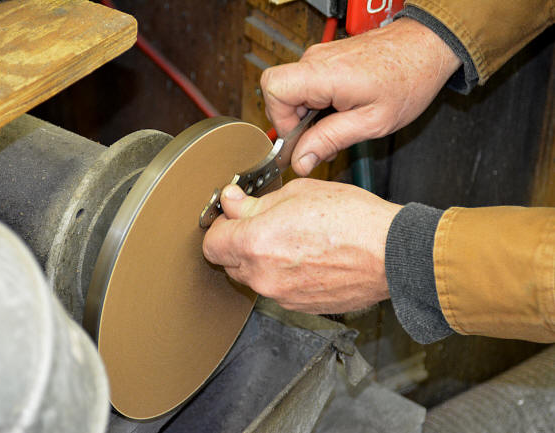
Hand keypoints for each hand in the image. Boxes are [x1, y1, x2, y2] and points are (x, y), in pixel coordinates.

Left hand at [202, 179, 401, 313]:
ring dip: (262, 260)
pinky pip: (278, 290)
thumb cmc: (352, 219)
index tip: (233, 217)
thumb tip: (231, 202)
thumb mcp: (298, 194)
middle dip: (240, 243)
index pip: (212, 244)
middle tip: (265, 223)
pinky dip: (283, 275)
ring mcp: (281, 296)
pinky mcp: (299, 307)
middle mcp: (263, 276)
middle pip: (229, 263)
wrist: (392, 254)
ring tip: (294, 240)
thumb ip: (255, 202)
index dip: (221, 226)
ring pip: (254, 277)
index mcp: (256, 244)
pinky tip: (307, 258)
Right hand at [261, 18, 460, 175]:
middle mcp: (316, 60)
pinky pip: (305, 86)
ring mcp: (318, 57)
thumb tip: (300, 161)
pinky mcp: (324, 60)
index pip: (273, 89)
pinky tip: (339, 113)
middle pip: (279, 93)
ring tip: (337, 125)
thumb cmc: (408, 79)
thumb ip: (330, 141)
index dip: (280, 119)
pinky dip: (316, 105)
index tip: (300, 138)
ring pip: (291, 92)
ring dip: (307, 116)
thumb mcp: (372, 122)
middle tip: (321, 138)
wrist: (425, 48)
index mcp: (325, 74)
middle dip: (295, 123)